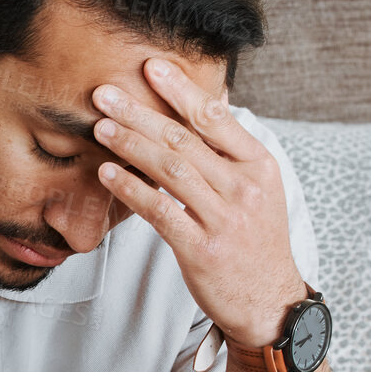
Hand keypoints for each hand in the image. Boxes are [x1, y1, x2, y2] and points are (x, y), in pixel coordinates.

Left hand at [90, 58, 305, 347]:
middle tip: (105, 93)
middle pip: (184, 139)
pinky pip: (160, 210)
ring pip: (169, 169)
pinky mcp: (202, 249)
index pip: (215, 117)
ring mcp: (224, 219)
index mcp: (259, 166)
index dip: (180, 90)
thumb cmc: (255, 242)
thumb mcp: (258, 191)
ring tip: (100, 127)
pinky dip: (131, 188)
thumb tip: (203, 107)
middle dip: (140, 112)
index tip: (150, 68)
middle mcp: (244, 188)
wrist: (269, 303)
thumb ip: (230, 153)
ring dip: (130, 144)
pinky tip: (108, 173)